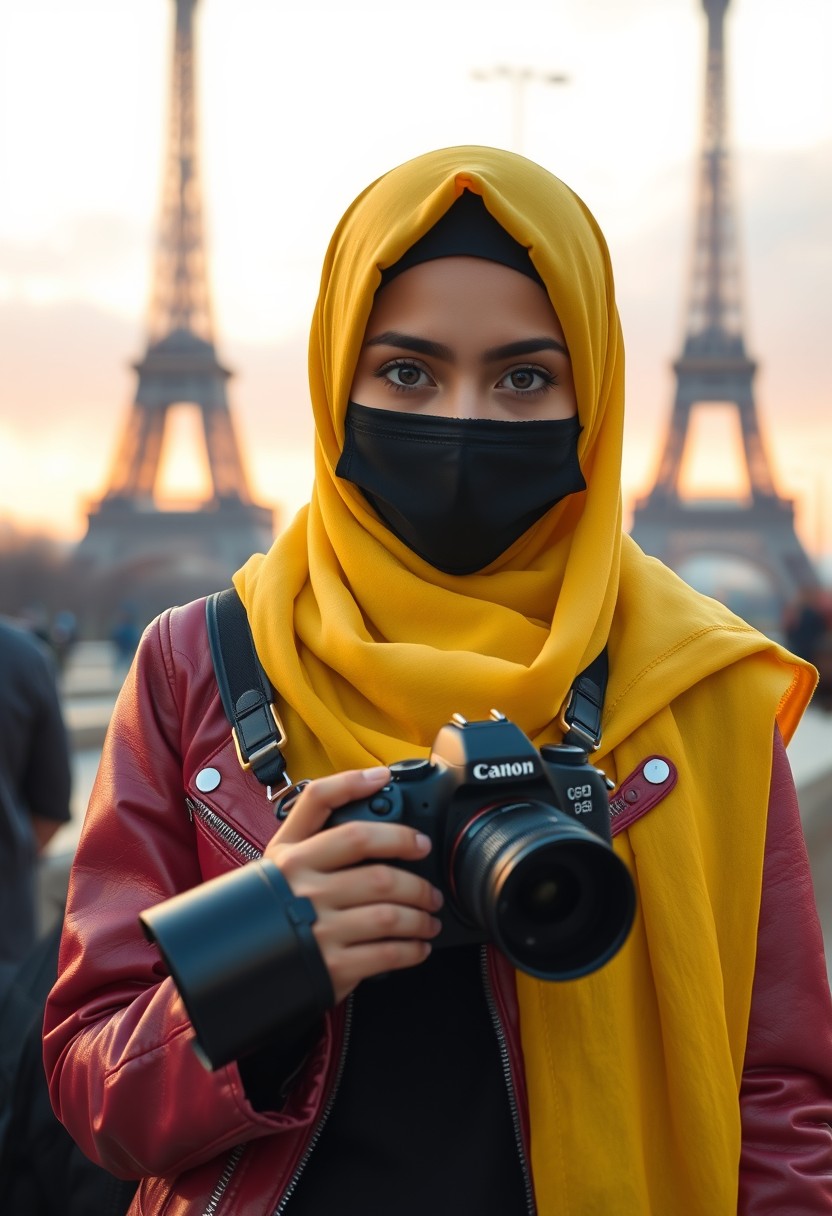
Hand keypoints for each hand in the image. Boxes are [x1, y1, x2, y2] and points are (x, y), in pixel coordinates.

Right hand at [263, 767, 442, 1002]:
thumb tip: (375, 776)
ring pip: (388, 917)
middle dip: (417, 886)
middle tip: (430, 891)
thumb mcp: (282, 847)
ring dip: (420, 919)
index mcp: (296, 858)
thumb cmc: (275, 894)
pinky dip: (411, 951)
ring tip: (428, 919)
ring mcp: (317, 931)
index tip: (421, 841)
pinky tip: (417, 947)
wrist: (240, 955)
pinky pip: (384, 955)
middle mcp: (306, 893)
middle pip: (380, 879)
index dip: (395, 836)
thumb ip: (319, 806)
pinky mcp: (329, 967)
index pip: (354, 836)